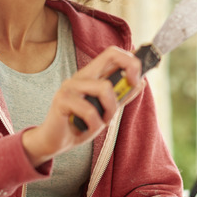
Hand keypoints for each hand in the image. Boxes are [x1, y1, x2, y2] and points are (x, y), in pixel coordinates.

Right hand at [21, 46, 141, 165]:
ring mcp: (70, 86)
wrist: (55, 142)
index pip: (112, 53)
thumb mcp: (105, 111)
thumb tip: (141, 82)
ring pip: (105, 87)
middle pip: (110, 55)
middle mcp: (80, 76)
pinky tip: (87, 128)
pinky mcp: (62, 100)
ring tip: (102, 122)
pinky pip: (90, 110)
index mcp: (91, 75)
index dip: (131, 60)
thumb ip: (121, 96)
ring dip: (110, 110)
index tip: (138, 78)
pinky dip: (95, 124)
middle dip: (130, 68)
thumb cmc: (79, 125)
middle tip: (132, 86)